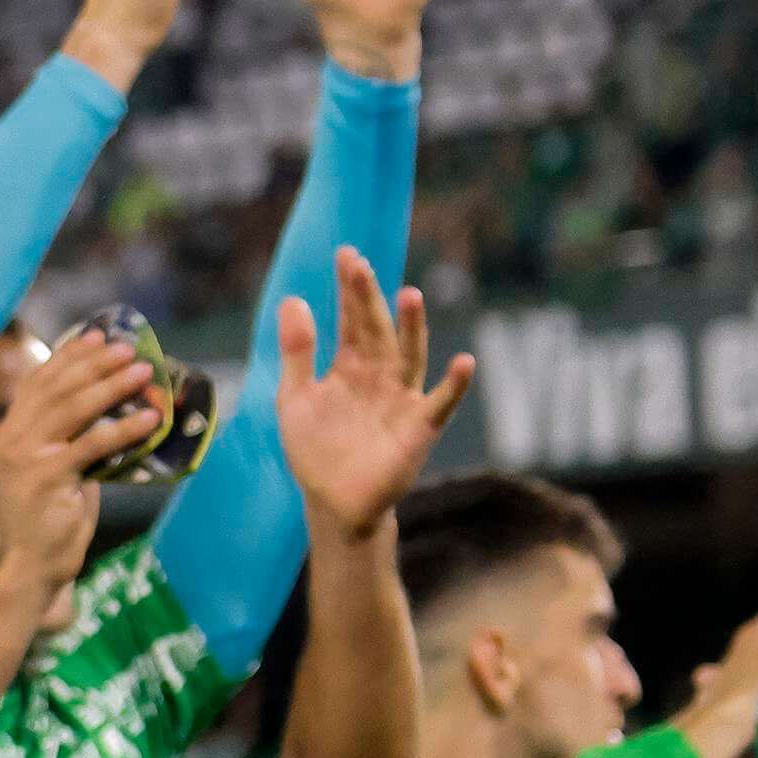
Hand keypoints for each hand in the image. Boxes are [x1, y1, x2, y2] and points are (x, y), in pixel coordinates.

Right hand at [0, 329, 156, 592]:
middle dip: (95, 364)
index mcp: (6, 433)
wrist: (33, 564)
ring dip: (112, 387)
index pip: (37, 382)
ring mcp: (24, 458)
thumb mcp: (53, 467)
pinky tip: (151, 419)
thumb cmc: (50, 517)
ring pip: (73, 409)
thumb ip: (68, 436)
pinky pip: (92, 444)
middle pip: (56, 389)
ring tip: (144, 373)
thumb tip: (113, 400)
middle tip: (129, 349)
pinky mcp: (46, 478)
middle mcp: (9, 439)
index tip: (97, 335)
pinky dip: (124, 429)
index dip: (68, 356)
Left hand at [273, 247, 473, 537]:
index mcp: (350, 366)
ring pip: (409, 356)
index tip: (346, 254)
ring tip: (410, 294)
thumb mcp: (295, 399)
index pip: (351, 319)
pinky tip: (465, 363)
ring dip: (412, 328)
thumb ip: (297, 352)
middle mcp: (379, 375)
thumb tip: (292, 298)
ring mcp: (401, 398)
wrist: (333, 502)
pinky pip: (440, 403)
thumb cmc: (316, 450)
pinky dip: (454, 385)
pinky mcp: (419, 428)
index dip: (348, 289)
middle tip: (359, 263)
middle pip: (377, 329)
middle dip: (368, 298)